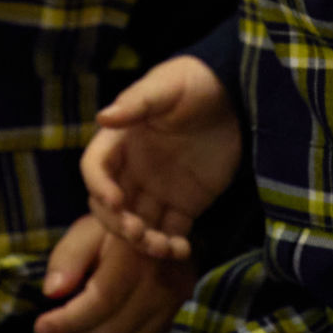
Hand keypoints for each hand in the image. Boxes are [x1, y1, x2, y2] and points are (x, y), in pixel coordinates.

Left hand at [35, 212, 194, 332]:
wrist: (159, 229)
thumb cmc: (115, 229)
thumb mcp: (88, 229)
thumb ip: (69, 257)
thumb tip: (51, 292)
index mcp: (138, 253)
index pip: (101, 300)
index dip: (68, 320)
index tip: (41, 326)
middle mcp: (161, 282)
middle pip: (112, 330)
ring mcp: (171, 304)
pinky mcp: (172, 317)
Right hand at [83, 56, 243, 260]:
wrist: (237, 95)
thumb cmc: (193, 82)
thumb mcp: (164, 86)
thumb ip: (136, 103)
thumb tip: (103, 116)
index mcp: (120, 140)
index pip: (95, 169)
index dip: (99, 187)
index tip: (116, 202)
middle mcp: (132, 169)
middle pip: (111, 206)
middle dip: (118, 224)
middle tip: (138, 233)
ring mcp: (158, 189)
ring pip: (139, 224)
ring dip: (144, 242)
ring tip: (163, 248)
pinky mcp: (185, 203)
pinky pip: (171, 231)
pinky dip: (172, 246)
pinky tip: (183, 250)